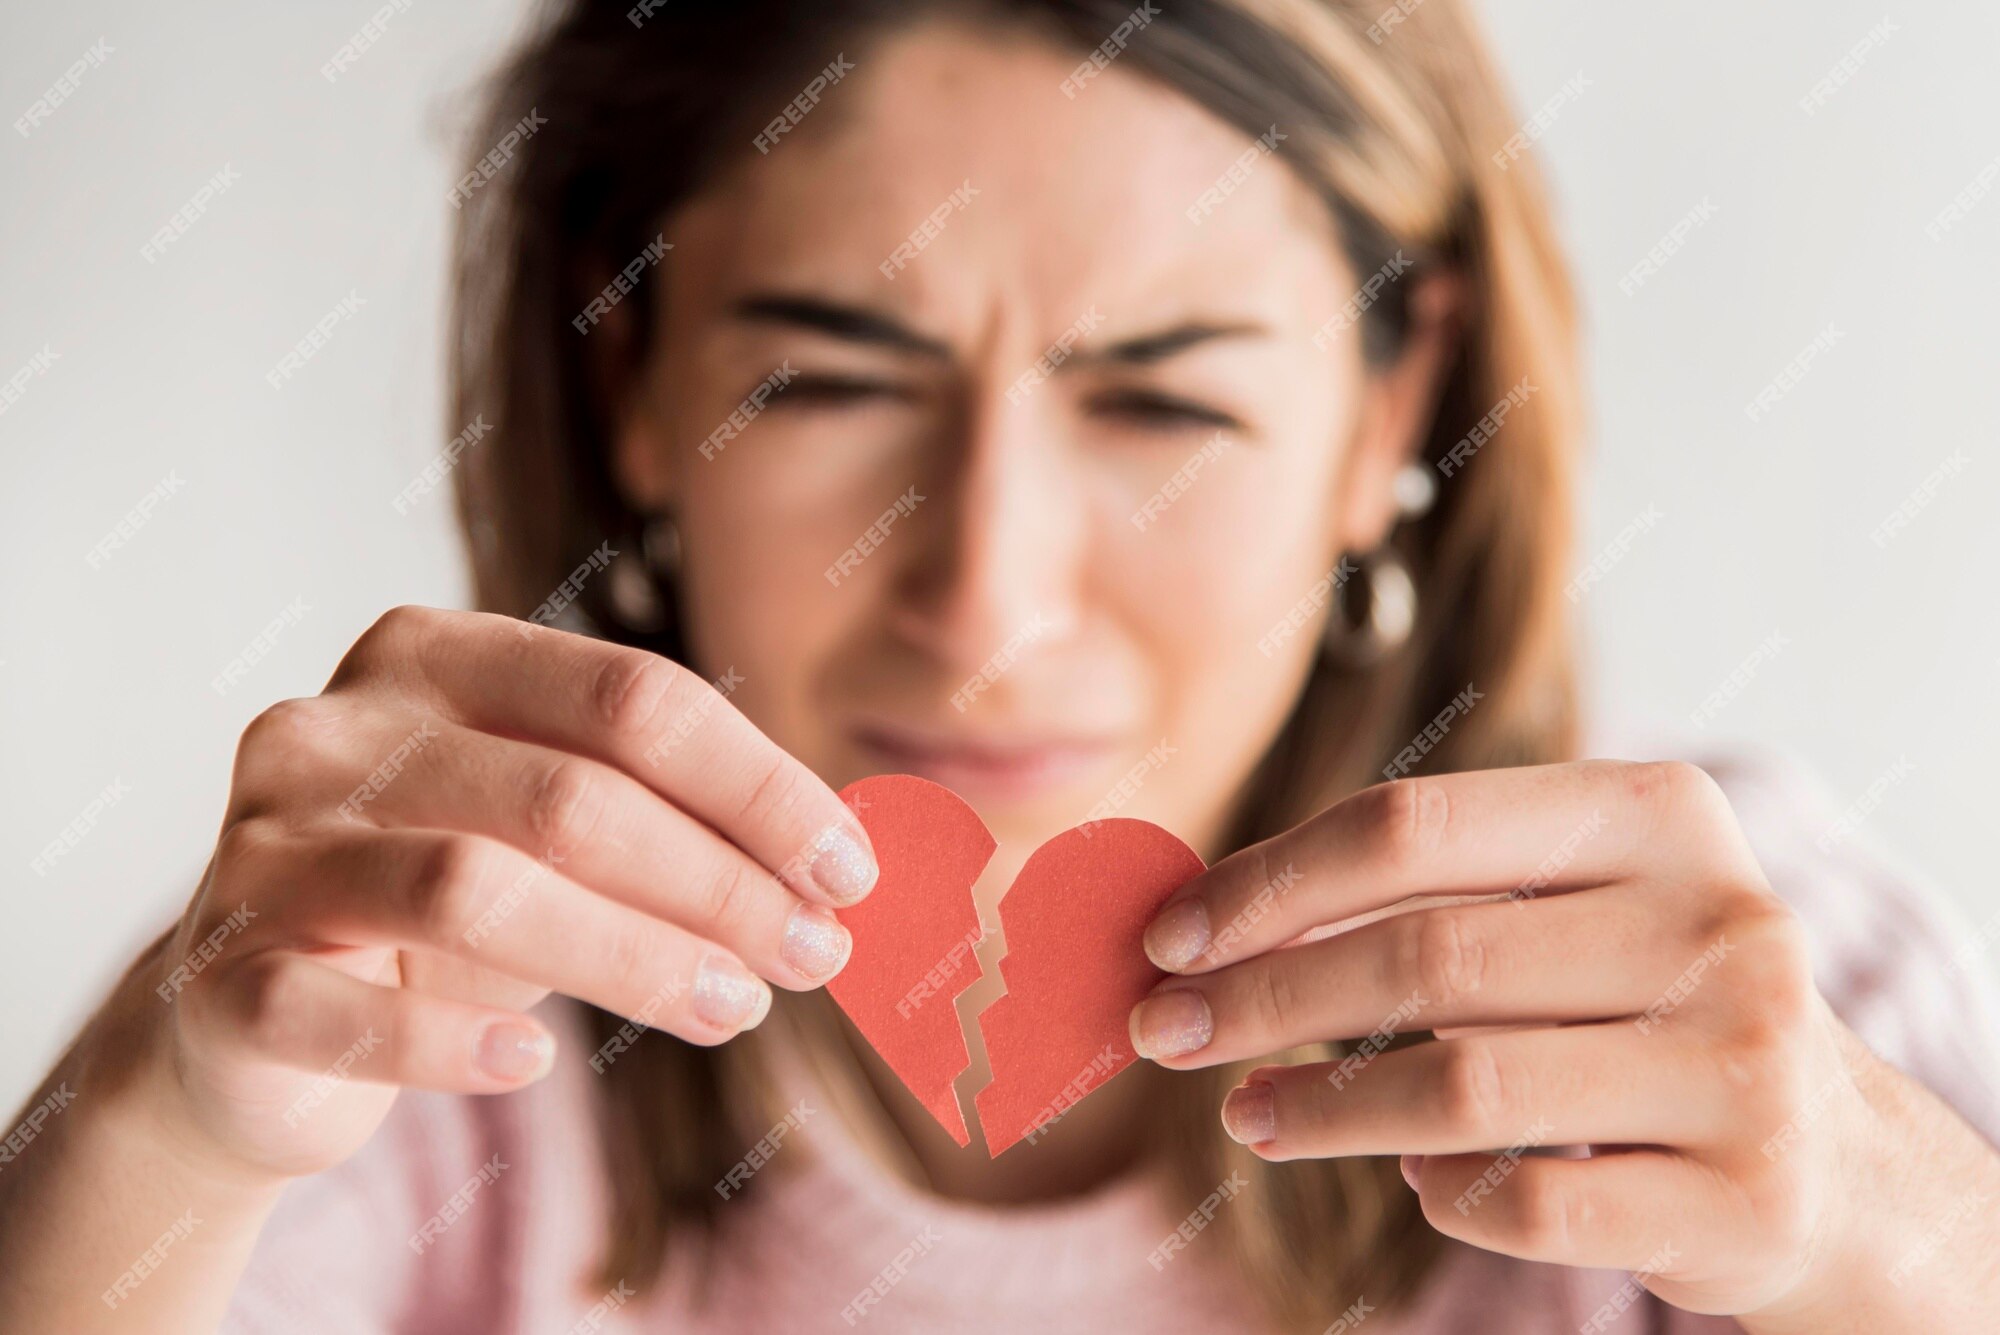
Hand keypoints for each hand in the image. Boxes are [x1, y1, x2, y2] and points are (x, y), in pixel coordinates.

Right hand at [125, 605, 875, 1181]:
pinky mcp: (219, 975)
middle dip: (720, 883)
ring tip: (734, 1006)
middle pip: (571, 796)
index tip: (850, 868)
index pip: (631, 697)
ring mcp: (264, 848)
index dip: (758, 785)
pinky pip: (344, 1012)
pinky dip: (449, 1042)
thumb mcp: (552, 830)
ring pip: (475, 892)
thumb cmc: (441, 901)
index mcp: (430, 655)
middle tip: (813, 954)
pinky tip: (531, 1065)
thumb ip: (669, 820)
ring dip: (633, 960)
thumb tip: (842, 867)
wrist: (249, 1018)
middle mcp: (335, 729)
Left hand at [1127, 760, 1999, 1328]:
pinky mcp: (1737, 1197)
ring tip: (1250, 1114)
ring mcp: (1738, 1065)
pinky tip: (1416, 1179)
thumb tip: (1200, 924)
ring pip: (1462, 1087)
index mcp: (1657, 814)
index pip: (1415, 825)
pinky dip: (1440, 1196)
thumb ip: (1415, 894)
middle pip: (1426, 956)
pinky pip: (1523, 1204)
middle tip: (1168, 1032)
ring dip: (1321, 1106)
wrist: (1832, 1159)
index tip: (1168, 936)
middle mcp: (1716, 924)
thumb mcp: (1562, 910)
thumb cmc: (1638, 1006)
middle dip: (1265, 997)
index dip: (1269, 882)